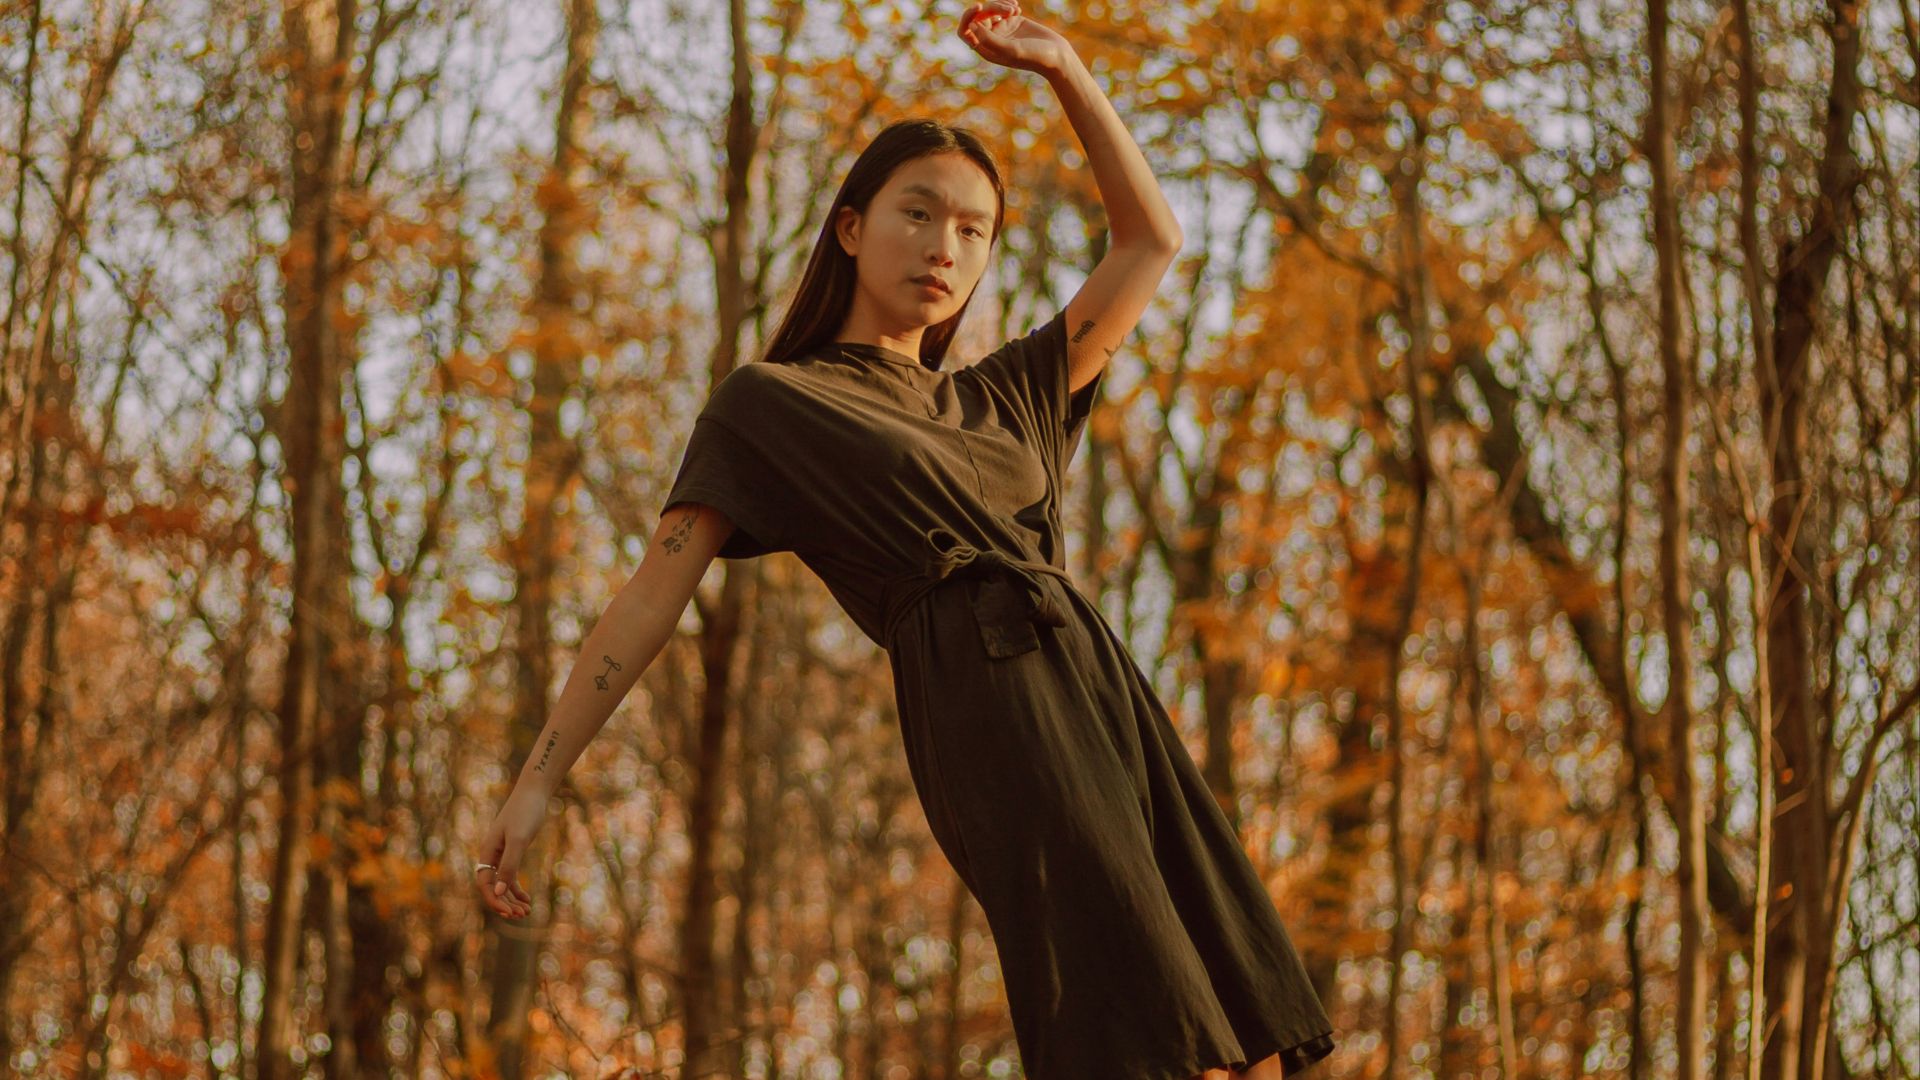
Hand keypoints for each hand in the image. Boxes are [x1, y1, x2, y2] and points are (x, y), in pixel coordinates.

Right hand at [474, 781, 545, 919]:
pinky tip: (527, 899)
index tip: (509, 912)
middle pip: (493, 887)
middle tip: (521, 915)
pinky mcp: (513, 850)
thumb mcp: (518, 840)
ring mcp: (501, 853)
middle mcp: (491, 854)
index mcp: (487, 852)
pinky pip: (511, 875)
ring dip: (512, 899)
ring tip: (526, 912)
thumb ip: (509, 865)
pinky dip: (517, 888)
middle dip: (505, 903)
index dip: (495, 900)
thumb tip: (499, 892)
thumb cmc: (525, 813)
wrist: (535, 792)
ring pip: (502, 883)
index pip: (485, 884)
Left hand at [958, 0, 1071, 76]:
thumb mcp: (1010, 49)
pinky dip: (1007, 3)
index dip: (967, 17)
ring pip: (990, 9)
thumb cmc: (1033, 56)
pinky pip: (1002, 6)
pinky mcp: (1012, 21)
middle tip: (1009, 11)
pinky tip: (1017, 8)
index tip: (980, 7)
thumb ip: (989, 39)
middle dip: (991, 7)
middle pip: (978, 16)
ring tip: (1015, 9)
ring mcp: (1002, 29)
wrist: (1056, 54)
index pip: (965, 32)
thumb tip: (971, 25)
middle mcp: (991, 39)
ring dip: (1000, 4)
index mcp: (986, 49)